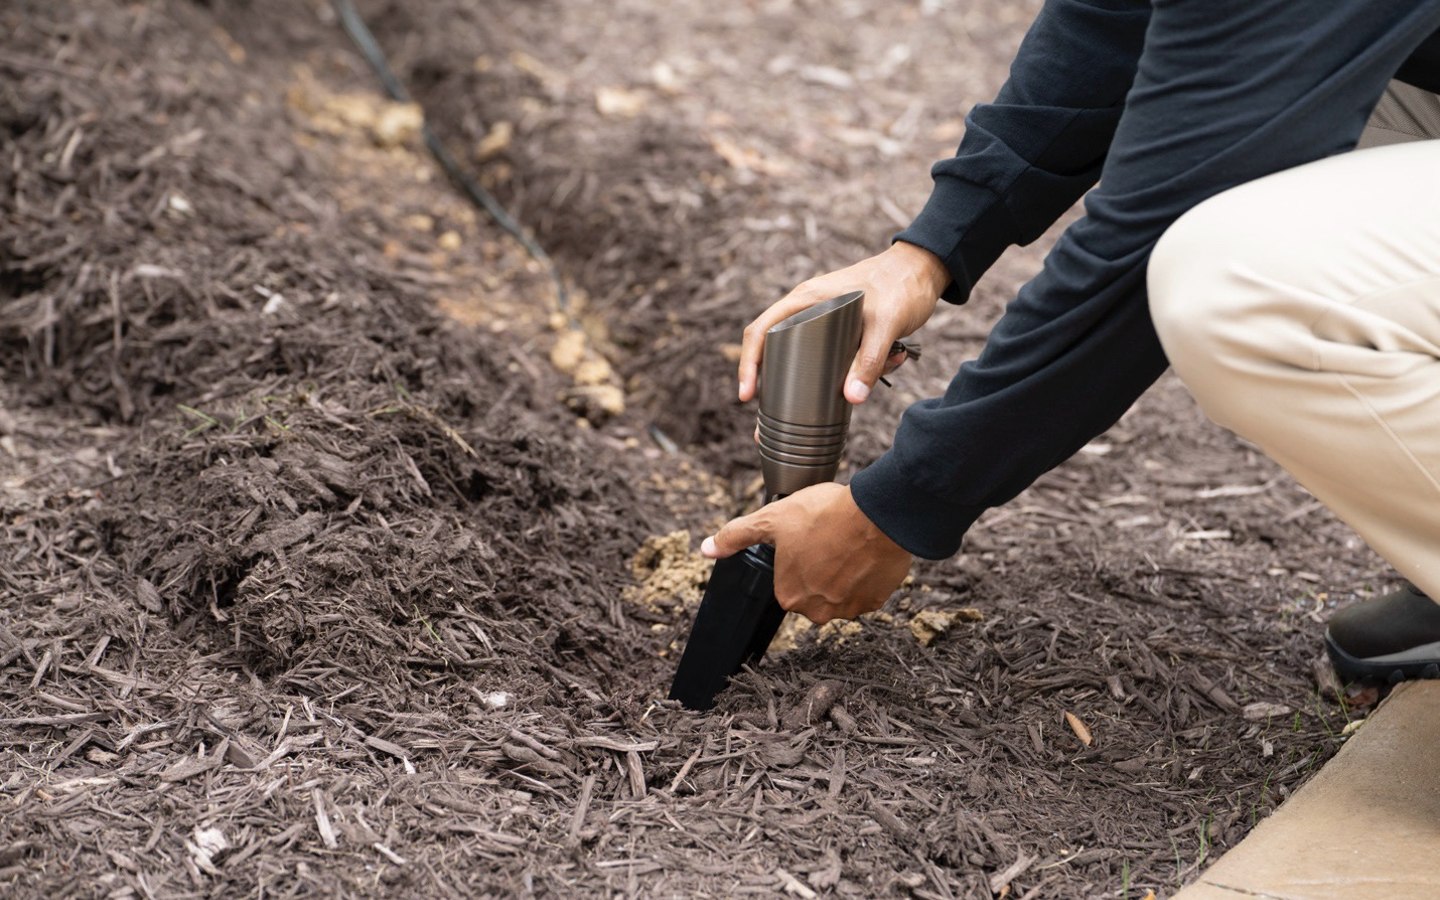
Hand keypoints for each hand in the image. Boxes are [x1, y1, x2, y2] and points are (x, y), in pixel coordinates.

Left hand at [700, 483, 912, 623]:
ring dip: (844, 571)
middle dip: (820, 567)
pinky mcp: (876, 601)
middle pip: (814, 589)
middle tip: (828, 539)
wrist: (876, 514)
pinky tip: (864, 551)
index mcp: (789, 595)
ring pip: (841, 591)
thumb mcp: (772, 519)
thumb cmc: (824, 516)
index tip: (808, 538)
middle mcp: (818, 612)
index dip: (797, 556)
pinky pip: (867, 590)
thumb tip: (706, 549)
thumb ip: (737, 535)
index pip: (787, 580)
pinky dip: (866, 573)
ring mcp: (850, 609)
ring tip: (848, 542)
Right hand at [737, 241, 948, 404]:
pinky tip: (896, 359)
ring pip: (815, 360)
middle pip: (780, 351)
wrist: (926, 267)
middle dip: (787, 386)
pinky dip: (864, 368)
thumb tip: (851, 399)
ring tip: (879, 371)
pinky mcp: (846, 332)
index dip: (748, 364)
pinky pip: (844, 358)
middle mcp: (808, 310)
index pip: (760, 331)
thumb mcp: (885, 322)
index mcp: (805, 300)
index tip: (747, 395)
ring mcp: (826, 321)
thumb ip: (869, 359)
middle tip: (783, 419)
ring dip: (839, 377)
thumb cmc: (901, 283)